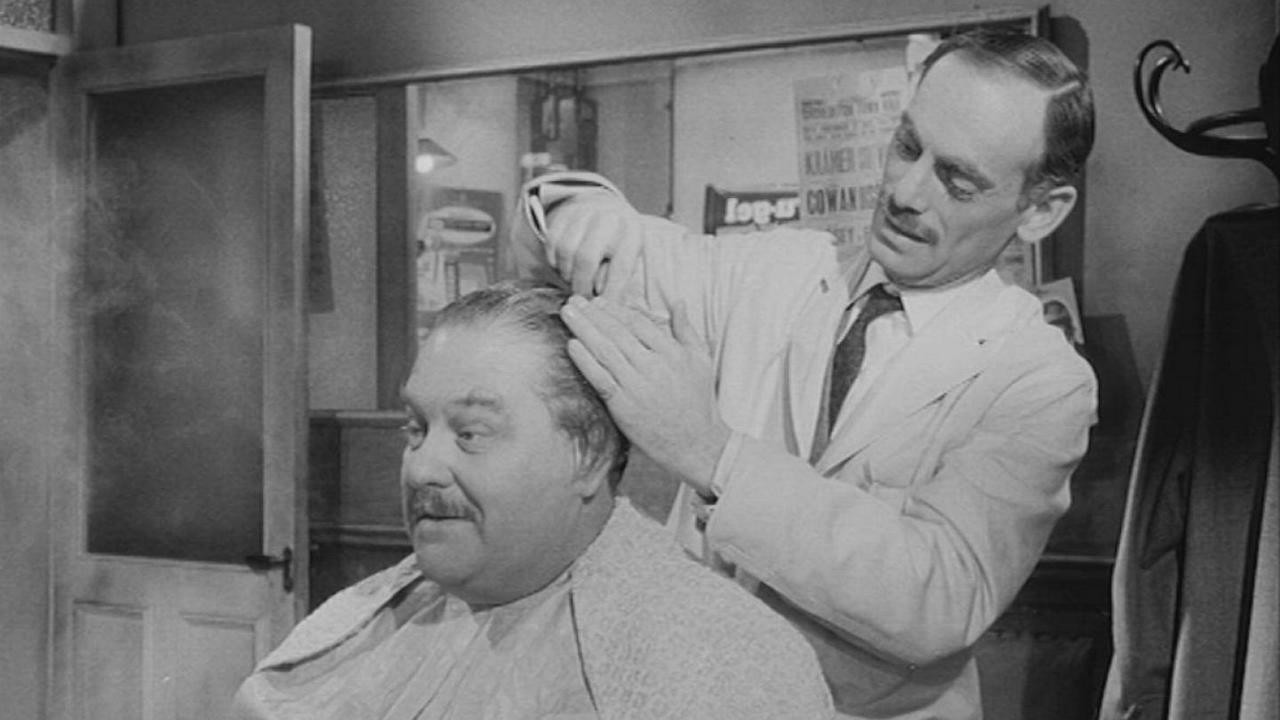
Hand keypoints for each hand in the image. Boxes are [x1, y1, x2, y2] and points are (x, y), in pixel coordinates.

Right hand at [544, 191, 643, 299]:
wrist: (605, 209)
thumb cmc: (619, 243)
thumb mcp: (628, 258)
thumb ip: (617, 280)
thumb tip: (604, 304)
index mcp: (632, 233)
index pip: (620, 269)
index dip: (610, 294)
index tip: (602, 310)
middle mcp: (609, 219)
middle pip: (586, 259)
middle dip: (581, 286)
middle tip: (582, 298)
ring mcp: (584, 212)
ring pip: (566, 251)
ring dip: (567, 273)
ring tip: (575, 279)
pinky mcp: (564, 213)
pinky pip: (552, 242)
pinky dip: (555, 260)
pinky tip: (565, 265)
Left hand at [560, 296, 729, 493]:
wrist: (696, 444)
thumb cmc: (699, 402)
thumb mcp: (701, 360)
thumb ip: (686, 330)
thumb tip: (677, 301)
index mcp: (672, 353)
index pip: (638, 323)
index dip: (616, 309)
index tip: (598, 301)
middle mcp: (653, 366)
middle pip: (617, 332)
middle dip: (593, 314)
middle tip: (574, 300)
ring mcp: (636, 386)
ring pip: (605, 351)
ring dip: (583, 329)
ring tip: (567, 313)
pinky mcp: (623, 406)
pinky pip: (600, 378)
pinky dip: (585, 360)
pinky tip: (571, 345)